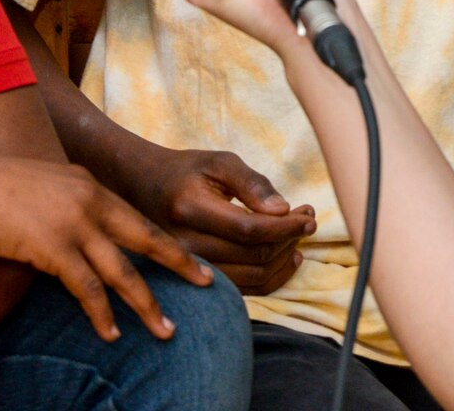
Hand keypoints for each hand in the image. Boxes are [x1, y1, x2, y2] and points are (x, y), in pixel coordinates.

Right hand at [0, 146, 213, 341]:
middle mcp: (89, 200)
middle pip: (146, 238)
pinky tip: (111, 333)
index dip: (163, 241)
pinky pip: (86, 288)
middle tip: (208, 283)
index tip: (188, 257)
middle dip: (180, 264)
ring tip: (164, 329)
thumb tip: (74, 233)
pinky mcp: (51, 247)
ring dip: (146, 304)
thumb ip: (64, 203)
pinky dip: (101, 314)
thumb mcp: (39, 185)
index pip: (136, 217)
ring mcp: (73, 223)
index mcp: (88, 184)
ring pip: (123, 271)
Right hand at [124, 144, 315, 293]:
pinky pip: (244, 290)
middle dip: (290, 238)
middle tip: (307, 219)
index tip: (308, 215)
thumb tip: (283, 211)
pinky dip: (272, 277)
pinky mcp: (196, 281)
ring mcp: (187, 269)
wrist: (145, 191)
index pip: (249, 229)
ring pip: (252, 277)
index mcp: (190, 209)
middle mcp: (185, 246)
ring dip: (284, 259)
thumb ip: (252, 183)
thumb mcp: (219, 163)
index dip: (286, 226)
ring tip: (297, 236)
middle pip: (253, 255)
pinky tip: (285, 257)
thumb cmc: (188, 172)